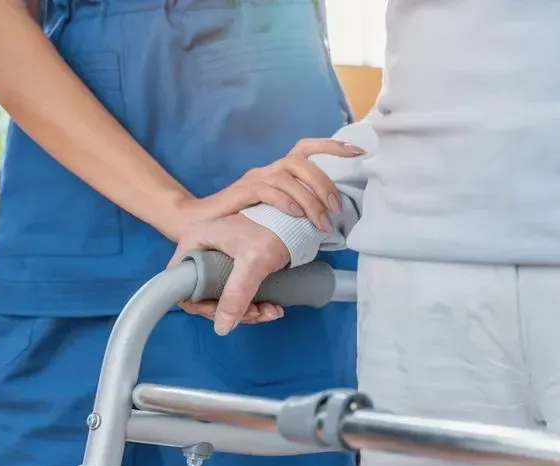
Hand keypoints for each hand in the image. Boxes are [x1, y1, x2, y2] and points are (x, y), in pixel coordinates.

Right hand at [169, 214, 290, 334]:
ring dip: (247, 312)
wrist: (295, 220)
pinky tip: (273, 307)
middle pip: (204, 295)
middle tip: (257, 314)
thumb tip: (221, 329)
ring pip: (223, 297)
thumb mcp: (253, 263)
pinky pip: (237, 293)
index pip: (181, 284)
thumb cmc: (272, 230)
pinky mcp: (234, 267)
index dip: (200, 306)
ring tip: (271, 311)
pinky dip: (254, 305)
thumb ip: (237, 295)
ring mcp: (217, 260)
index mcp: (194, 242)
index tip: (224, 313)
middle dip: (232, 312)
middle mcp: (201, 251)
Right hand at [171, 139, 363, 238]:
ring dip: (309, 199)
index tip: (358, 153)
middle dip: (324, 184)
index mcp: (279, 171)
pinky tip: (295, 215)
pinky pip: (267, 190)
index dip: (332, 147)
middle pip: (301, 162)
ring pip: (287, 176)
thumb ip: (299, 210)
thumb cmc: (243, 221)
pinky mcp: (241, 192)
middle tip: (336, 208)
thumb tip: (331, 219)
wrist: (201, 225)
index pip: (307, 148)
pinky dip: (285, 201)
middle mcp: (269, 169)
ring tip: (321, 222)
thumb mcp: (277, 214)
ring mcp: (254, 179)